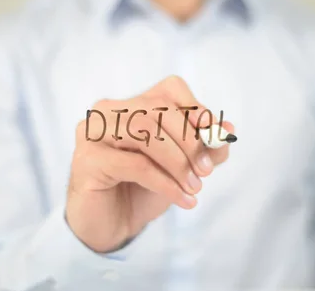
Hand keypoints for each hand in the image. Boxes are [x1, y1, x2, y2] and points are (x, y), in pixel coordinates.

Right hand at [65, 75, 233, 252]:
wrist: (112, 225)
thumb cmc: (143, 189)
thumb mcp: (181, 167)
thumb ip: (204, 148)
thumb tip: (227, 129)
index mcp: (131, 105)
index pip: (168, 89)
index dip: (195, 108)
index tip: (214, 133)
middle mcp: (108, 112)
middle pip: (158, 110)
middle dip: (189, 140)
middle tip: (206, 170)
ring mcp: (93, 133)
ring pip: (144, 132)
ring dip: (177, 162)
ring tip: (195, 187)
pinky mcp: (87, 160)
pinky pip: (135, 164)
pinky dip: (165, 182)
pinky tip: (182, 199)